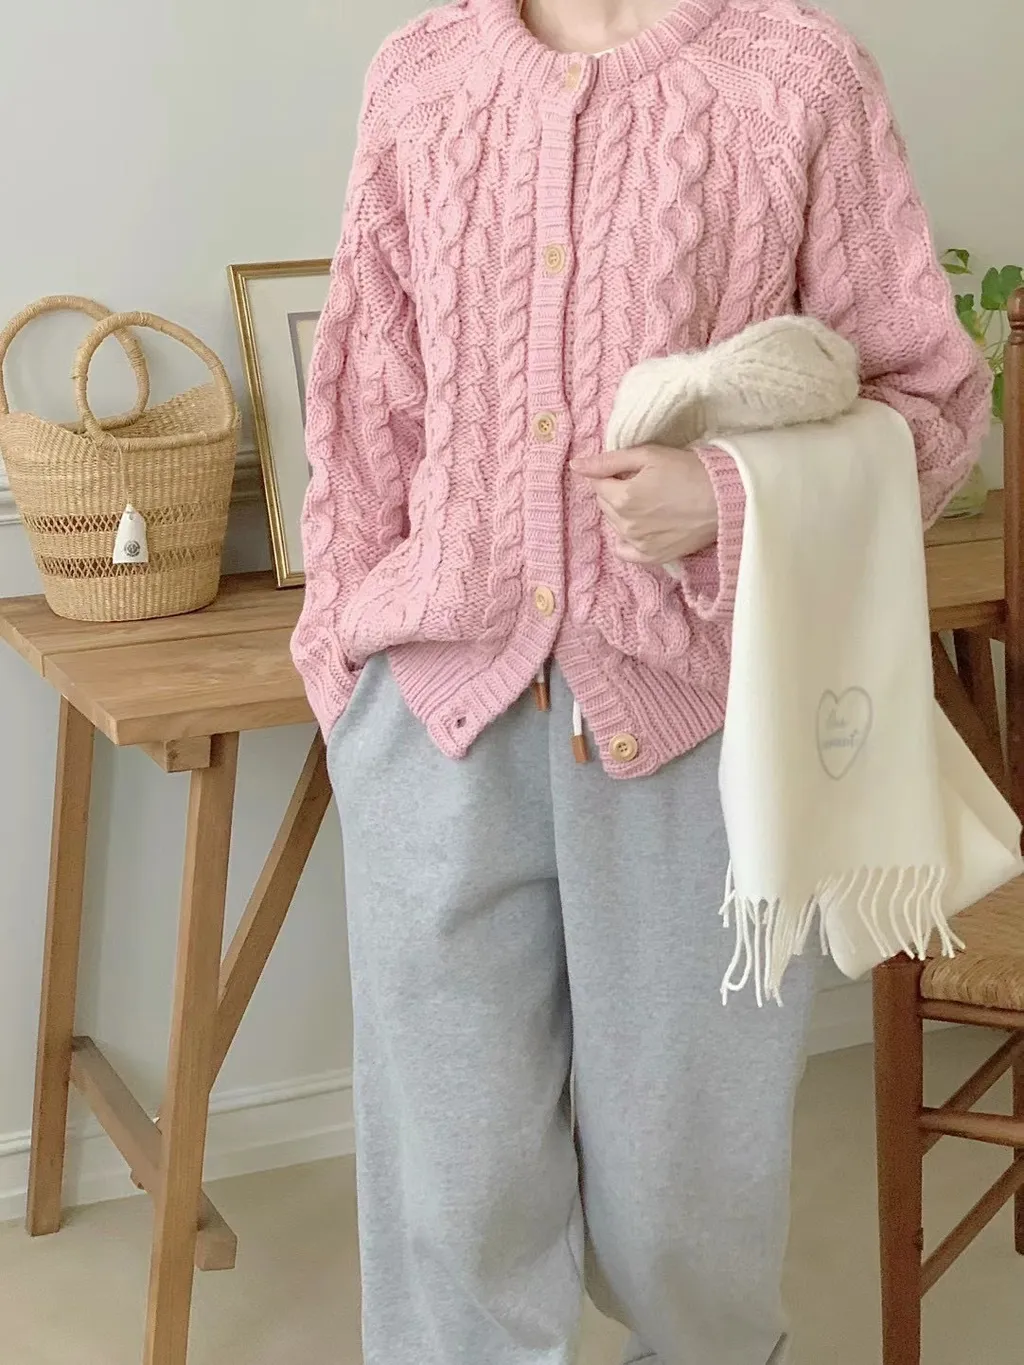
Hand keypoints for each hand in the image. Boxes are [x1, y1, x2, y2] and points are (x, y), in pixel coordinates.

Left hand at [572, 444, 718, 564]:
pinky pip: (624, 552)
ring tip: (650, 502)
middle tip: (643, 483)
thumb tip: (575, 465)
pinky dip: (625, 540)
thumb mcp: (648, 455)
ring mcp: (639, 544)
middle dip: (616, 492)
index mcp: (622, 498)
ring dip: (623, 512)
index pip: (598, 484)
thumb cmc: (689, 471)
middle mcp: (626, 524)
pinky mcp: (653, 557)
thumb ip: (608, 462)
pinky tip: (639, 527)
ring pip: (615, 525)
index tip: (632, 470)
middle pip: (605, 505)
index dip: (612, 474)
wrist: (724, 497)